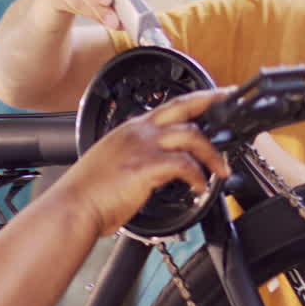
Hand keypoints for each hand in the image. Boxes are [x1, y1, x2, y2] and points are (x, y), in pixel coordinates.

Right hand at [55, 88, 230, 236]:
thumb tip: (157, 170)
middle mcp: (138, 132)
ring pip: (192, 136)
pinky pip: (185, 165)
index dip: (195, 100)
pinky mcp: (147, 165)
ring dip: (212, 154)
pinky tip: (199, 188)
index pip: (169, 107)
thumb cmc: (89, 193)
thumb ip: (136, 157)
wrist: (74, 206)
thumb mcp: (113, 163)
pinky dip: (198, 177)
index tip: (212, 98)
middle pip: (184, 107)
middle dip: (212, 101)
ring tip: (221, 171)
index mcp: (130, 129)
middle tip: (230, 101)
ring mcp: (143, 146)